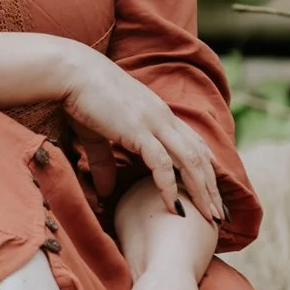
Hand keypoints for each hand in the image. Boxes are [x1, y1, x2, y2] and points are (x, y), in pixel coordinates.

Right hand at [60, 48, 221, 220]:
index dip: (206, 169)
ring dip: (201, 191)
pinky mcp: (139, 131)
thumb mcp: (97, 134)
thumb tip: (105, 191)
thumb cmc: (81, 97)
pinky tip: (175, 208)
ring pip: (189, 162)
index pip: (194, 143)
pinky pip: (162, 164)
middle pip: (199, 156)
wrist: (70, 72)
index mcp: (159, 114)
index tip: (212, 193)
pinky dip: (170, 188)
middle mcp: (164, 117)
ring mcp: (154, 123)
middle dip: (211, 187)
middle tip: (219, 215)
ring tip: (210, 218)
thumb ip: (104, 162)